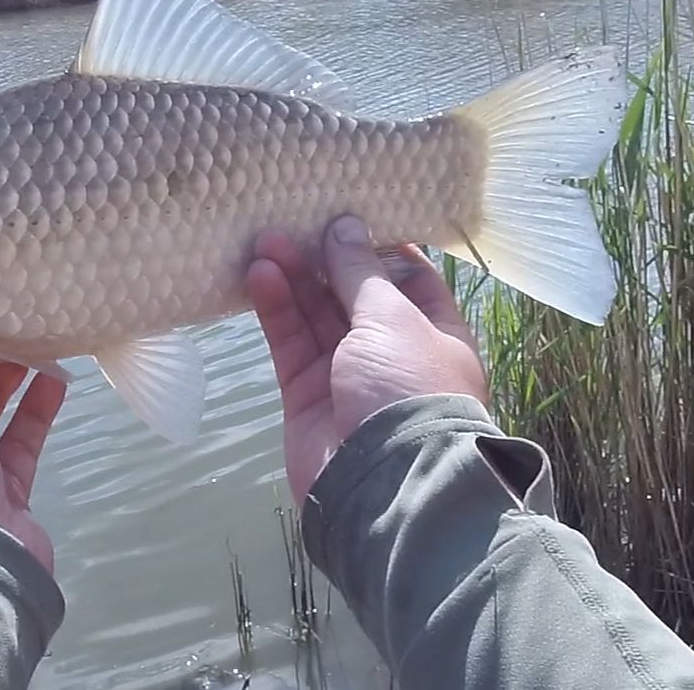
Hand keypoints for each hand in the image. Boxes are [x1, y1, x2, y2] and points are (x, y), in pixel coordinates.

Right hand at [247, 215, 487, 503]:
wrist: (383, 483)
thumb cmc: (408, 388)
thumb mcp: (392, 318)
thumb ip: (360, 272)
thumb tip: (344, 227)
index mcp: (434, 333)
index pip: (407, 278)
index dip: (377, 245)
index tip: (347, 209)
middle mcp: (392, 353)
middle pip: (353, 294)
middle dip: (324, 258)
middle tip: (293, 220)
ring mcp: (347, 376)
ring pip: (316, 317)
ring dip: (293, 278)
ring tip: (265, 240)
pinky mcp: (307, 397)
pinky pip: (290, 345)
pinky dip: (276, 311)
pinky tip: (258, 276)